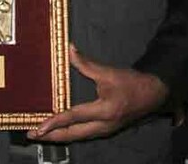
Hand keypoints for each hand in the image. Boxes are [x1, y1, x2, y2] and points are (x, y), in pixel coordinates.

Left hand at [27, 45, 168, 142]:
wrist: (155, 94)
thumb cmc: (133, 83)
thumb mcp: (108, 73)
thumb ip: (86, 64)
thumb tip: (70, 50)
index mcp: (104, 111)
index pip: (73, 118)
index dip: (54, 123)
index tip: (39, 127)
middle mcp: (104, 125)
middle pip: (73, 135)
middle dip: (52, 136)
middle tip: (32, 135)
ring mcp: (106, 130)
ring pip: (78, 137)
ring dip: (59, 137)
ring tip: (42, 135)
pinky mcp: (107, 130)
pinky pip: (84, 135)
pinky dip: (70, 134)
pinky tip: (61, 132)